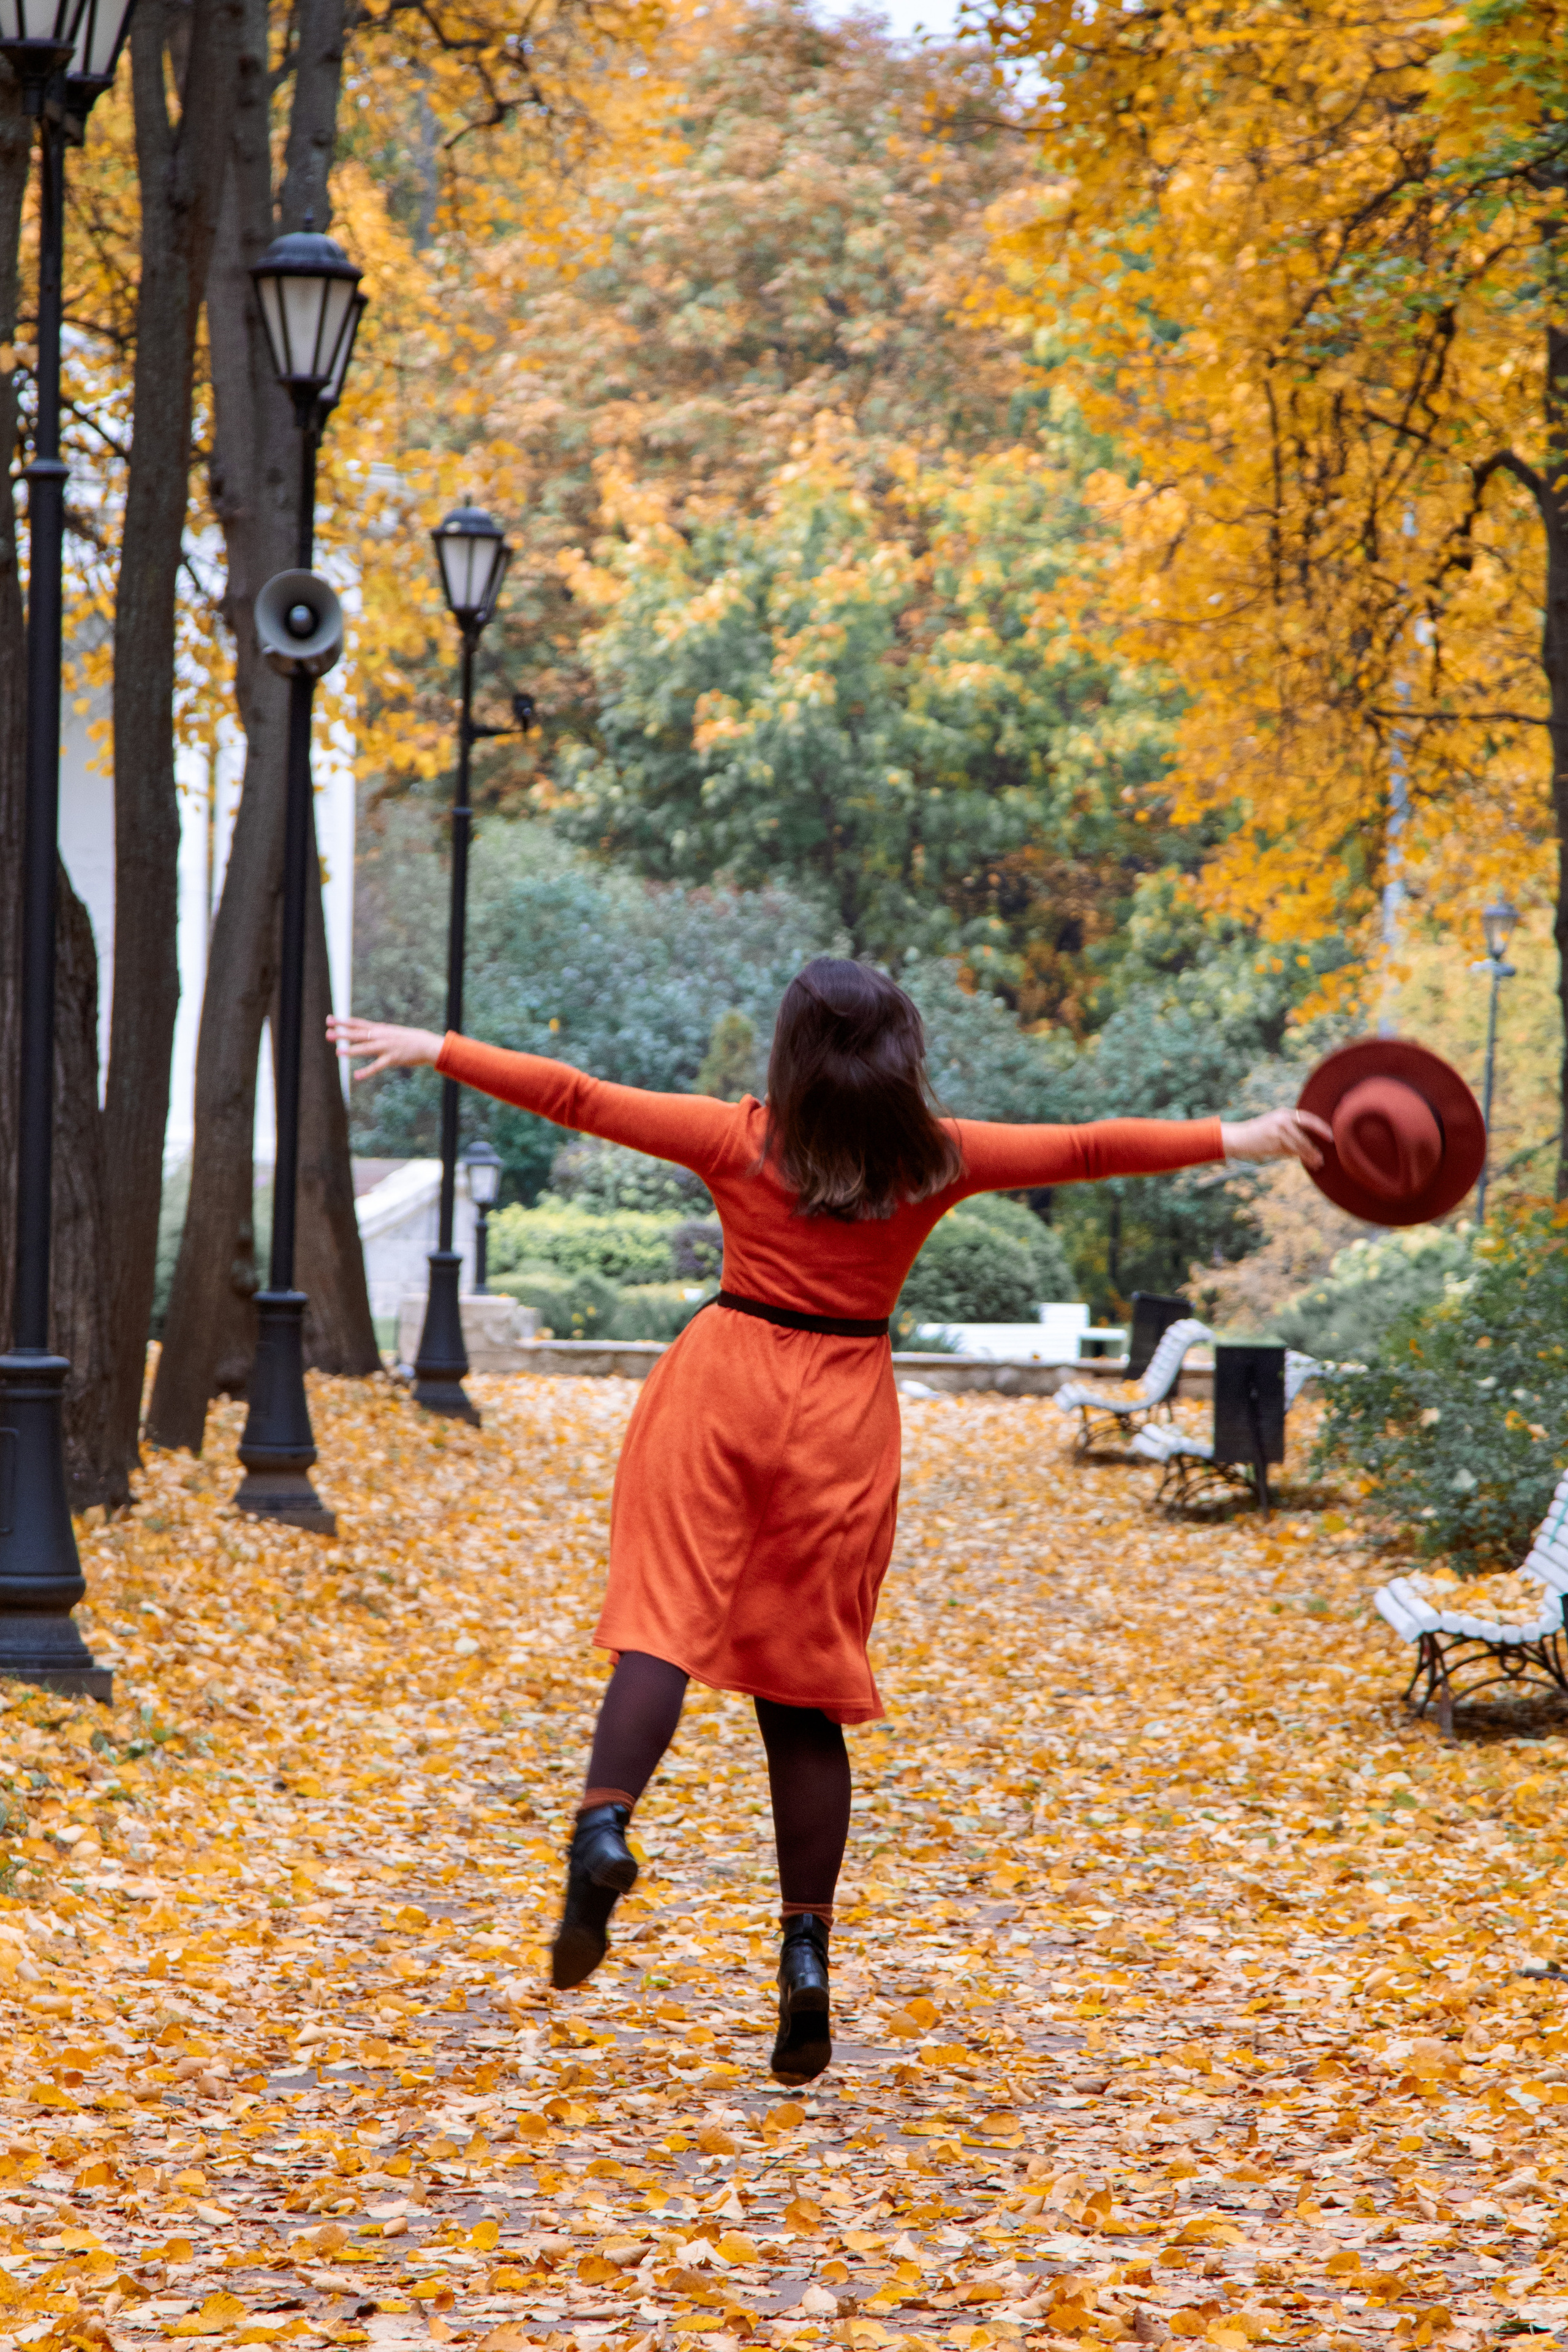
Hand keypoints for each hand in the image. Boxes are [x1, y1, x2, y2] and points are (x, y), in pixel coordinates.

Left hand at [326, 1015, 443, 1079]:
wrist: (426, 1044)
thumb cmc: (409, 1039)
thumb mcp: (392, 1032)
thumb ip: (380, 1031)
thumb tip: (373, 1028)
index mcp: (380, 1029)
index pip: (358, 1023)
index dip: (343, 1022)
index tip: (329, 1019)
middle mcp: (381, 1036)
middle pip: (358, 1034)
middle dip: (342, 1034)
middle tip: (327, 1033)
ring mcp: (386, 1047)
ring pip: (366, 1048)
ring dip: (352, 1050)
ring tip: (338, 1052)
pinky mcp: (392, 1058)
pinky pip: (377, 1066)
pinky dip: (367, 1071)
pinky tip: (356, 1076)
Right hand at [1219, 1106, 1333, 1167]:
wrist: (1239, 1138)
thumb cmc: (1258, 1135)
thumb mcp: (1275, 1128)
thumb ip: (1291, 1133)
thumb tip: (1308, 1146)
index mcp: (1284, 1113)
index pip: (1308, 1118)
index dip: (1321, 1127)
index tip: (1331, 1135)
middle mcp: (1283, 1119)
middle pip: (1306, 1133)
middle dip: (1317, 1145)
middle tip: (1326, 1155)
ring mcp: (1279, 1129)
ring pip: (1300, 1144)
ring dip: (1311, 1154)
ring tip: (1319, 1162)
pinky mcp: (1275, 1141)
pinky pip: (1293, 1151)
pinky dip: (1303, 1157)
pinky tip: (1309, 1163)